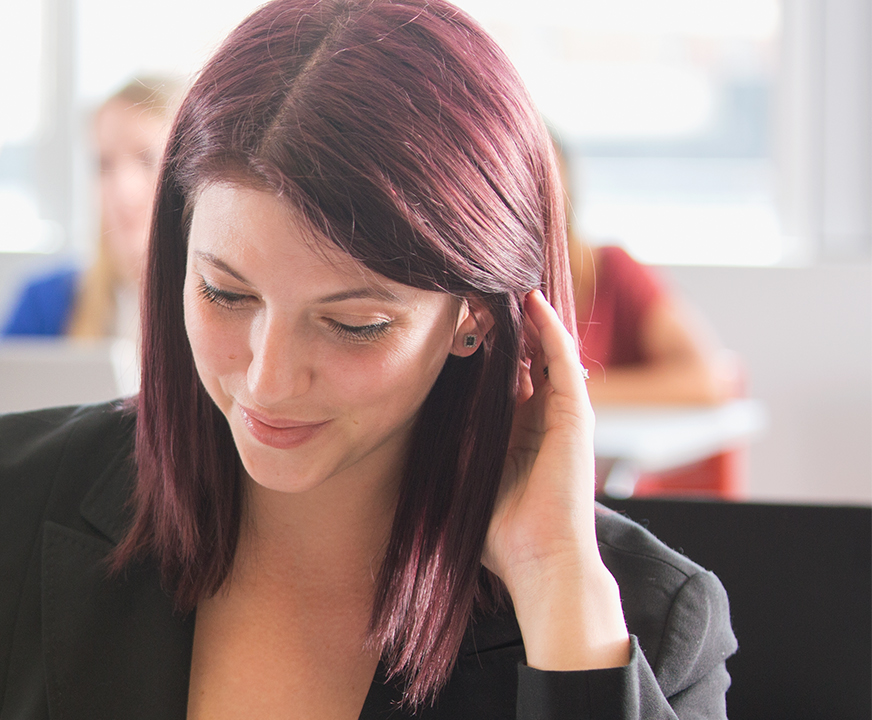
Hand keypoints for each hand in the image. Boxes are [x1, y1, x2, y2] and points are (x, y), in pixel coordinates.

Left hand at [484, 290, 629, 670]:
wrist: (538, 561)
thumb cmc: (500, 534)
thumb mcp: (463, 476)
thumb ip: (451, 447)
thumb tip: (412, 421)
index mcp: (518, 433)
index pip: (501, 376)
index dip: (481, 347)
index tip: (454, 319)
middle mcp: (543, 419)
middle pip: (523, 357)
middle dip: (500, 324)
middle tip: (472, 289)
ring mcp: (563, 416)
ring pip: (545, 351)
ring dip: (524, 318)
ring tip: (498, 283)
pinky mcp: (576, 416)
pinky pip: (563, 362)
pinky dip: (550, 330)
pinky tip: (532, 303)